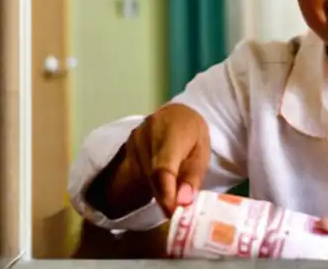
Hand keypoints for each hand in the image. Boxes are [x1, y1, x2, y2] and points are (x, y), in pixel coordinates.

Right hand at [89, 104, 210, 217]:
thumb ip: (192, 178)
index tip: (172, 212)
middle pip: (152, 176)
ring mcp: (133, 141)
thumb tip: (183, 202)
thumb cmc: (193, 135)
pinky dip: (150, 184)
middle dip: (165, 196)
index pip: (163, 168)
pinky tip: (161, 183)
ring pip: (143, 177)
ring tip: (174, 191)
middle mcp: (148, 134)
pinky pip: (136, 174)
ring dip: (158, 190)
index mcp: (172, 132)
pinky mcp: (126, 148)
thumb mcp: (202, 153)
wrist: (176, 115)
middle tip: (178, 210)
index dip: (166, 193)